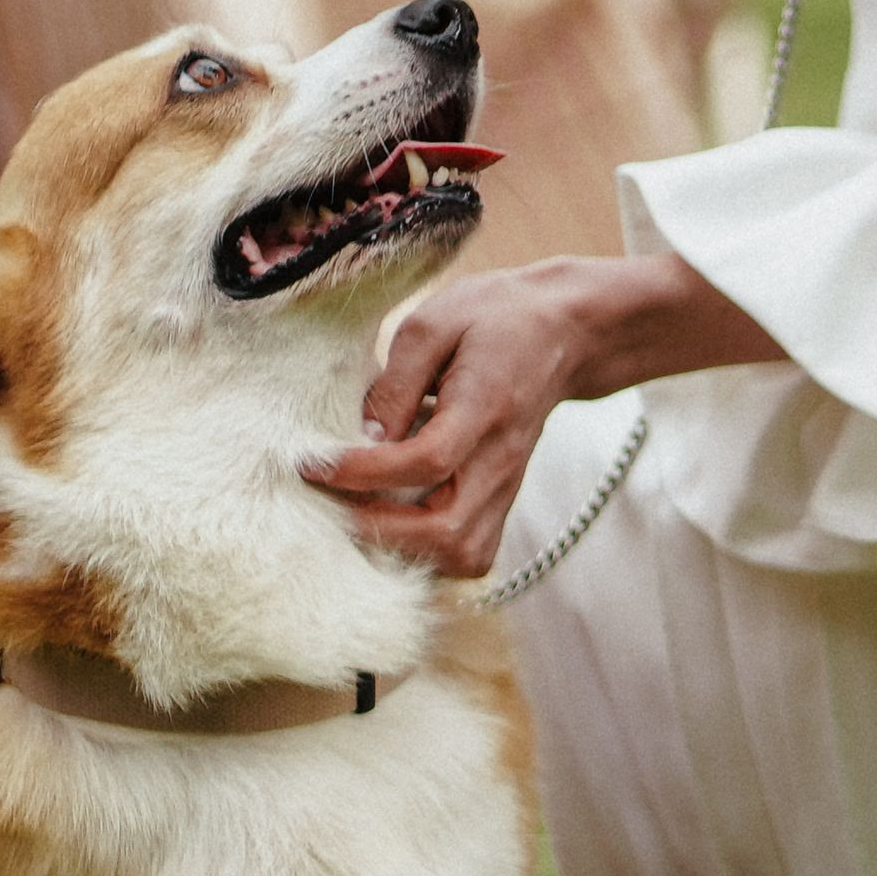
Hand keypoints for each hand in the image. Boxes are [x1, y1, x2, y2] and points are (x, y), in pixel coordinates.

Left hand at [310, 254, 780, 575]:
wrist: (561, 333)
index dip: (365, 471)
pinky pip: (465, 554)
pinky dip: (423, 552)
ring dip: (401, 547)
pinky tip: (388, 520)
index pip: (428, 460)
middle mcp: (502, 460)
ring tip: (356, 514)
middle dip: (378, 527)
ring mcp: (506, 488)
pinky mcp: (500, 503)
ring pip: (459, 555)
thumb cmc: (491, 320)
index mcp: (486, 406)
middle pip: (447, 530)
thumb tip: (360, 440)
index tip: (314, 463)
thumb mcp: (433, 324)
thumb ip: (395, 384)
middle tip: (330, 502)